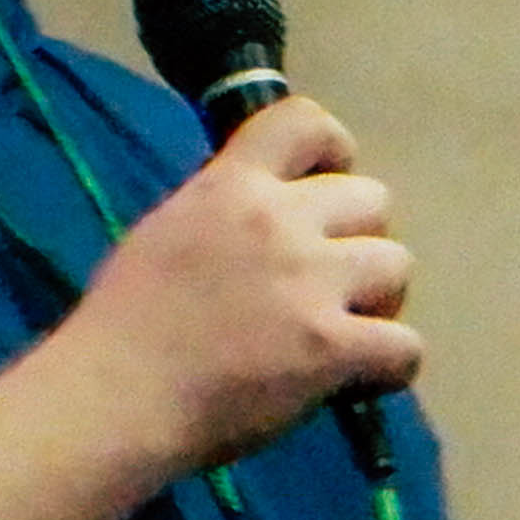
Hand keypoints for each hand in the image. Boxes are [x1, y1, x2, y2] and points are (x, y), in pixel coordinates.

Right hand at [66, 95, 419, 474]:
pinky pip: (405, 345)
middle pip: (373, 200)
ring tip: (346, 333)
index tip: (326, 189)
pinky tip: (359, 381)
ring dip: (380, 300)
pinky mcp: (332, 347)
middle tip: (329, 284)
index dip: (335, 152)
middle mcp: (280, 219)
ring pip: (398, 265)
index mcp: (231, 185)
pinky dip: (390, 366)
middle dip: (358, 240)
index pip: (306, 121)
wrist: (114, 399)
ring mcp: (311, 282)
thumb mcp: (165, 234)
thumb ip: (223, 214)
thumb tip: (265, 221)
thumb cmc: (121, 327)